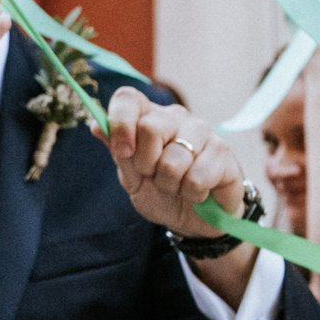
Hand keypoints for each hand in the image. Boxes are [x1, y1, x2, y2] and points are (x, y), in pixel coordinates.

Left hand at [98, 87, 246, 236]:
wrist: (194, 220)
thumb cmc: (161, 194)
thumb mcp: (132, 179)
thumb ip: (118, 152)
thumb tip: (96, 125)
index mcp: (149, 118)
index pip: (129, 99)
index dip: (121, 123)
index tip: (123, 152)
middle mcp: (176, 118)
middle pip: (150, 127)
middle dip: (147, 165)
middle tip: (155, 176)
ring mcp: (202, 132)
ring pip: (174, 159)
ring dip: (171, 185)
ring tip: (178, 187)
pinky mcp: (223, 151)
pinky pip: (197, 177)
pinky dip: (192, 193)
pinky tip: (198, 191)